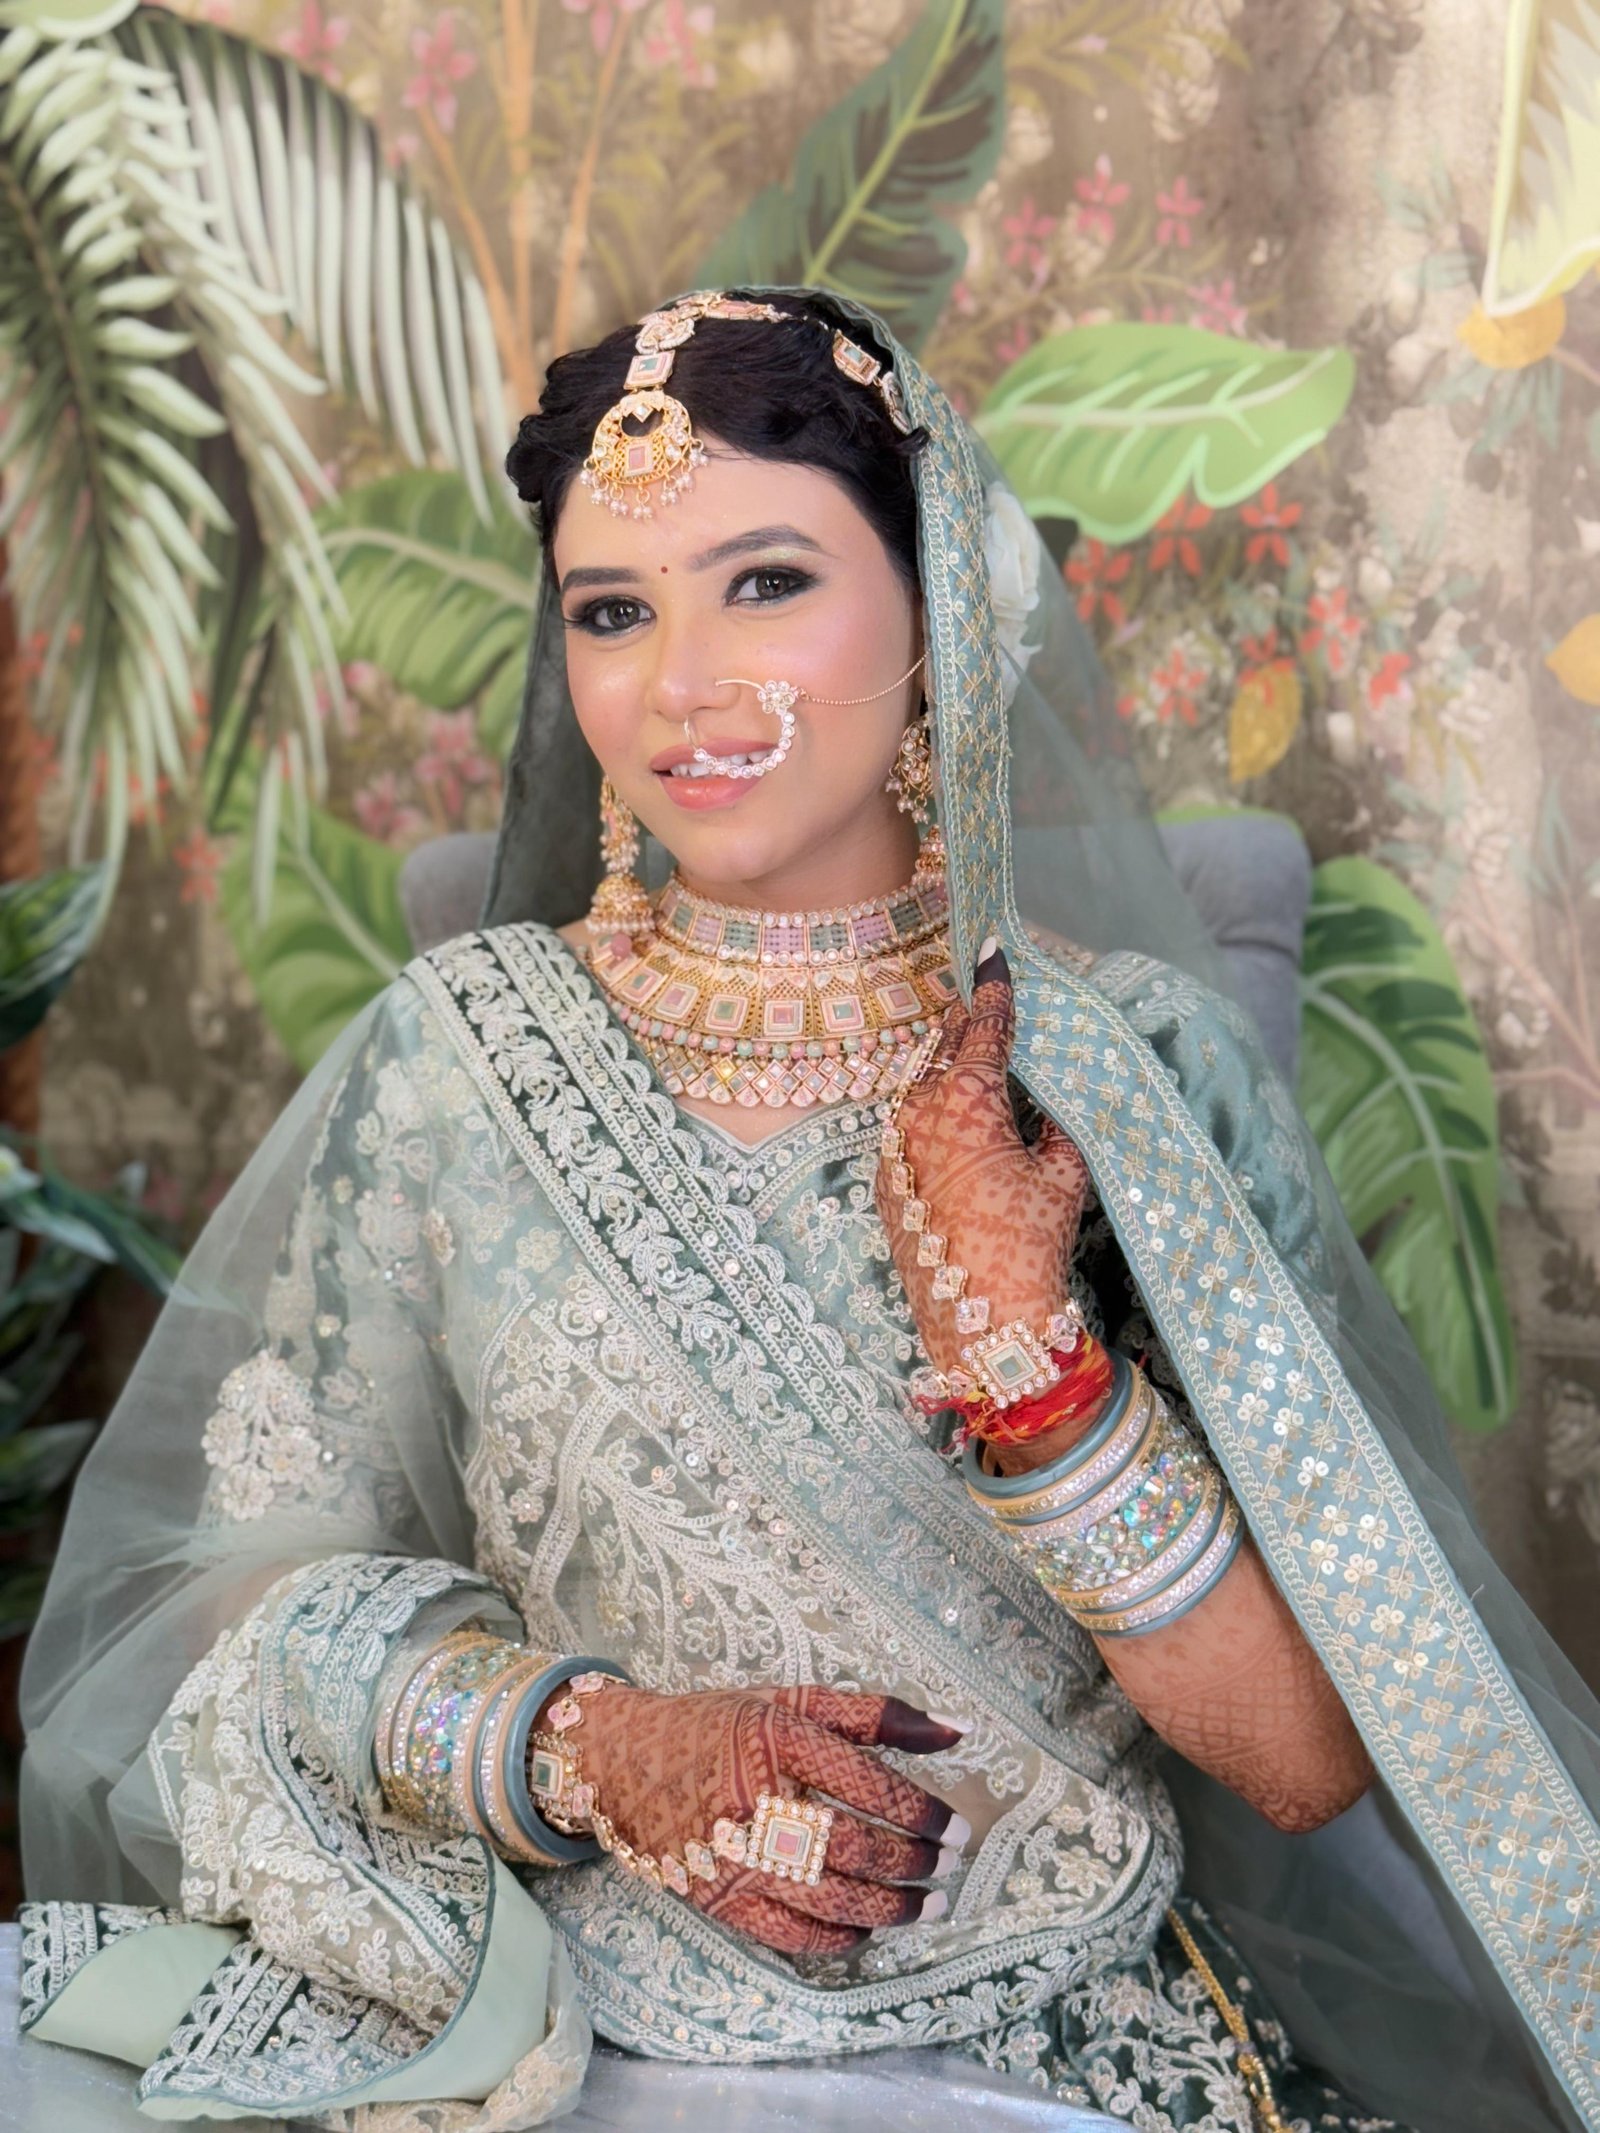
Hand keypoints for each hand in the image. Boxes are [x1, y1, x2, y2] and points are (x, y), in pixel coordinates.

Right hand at [568, 1683, 967, 1956]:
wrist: (623, 1760)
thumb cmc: (718, 1725)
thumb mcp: (792, 1700)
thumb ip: (875, 1714)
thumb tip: (960, 1732)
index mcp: (777, 1739)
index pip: (868, 1783)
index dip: (922, 1812)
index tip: (960, 1828)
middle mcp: (756, 1801)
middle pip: (853, 1847)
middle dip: (913, 1864)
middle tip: (948, 1867)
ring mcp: (734, 1858)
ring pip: (828, 1899)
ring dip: (889, 1910)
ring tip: (926, 1907)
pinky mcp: (718, 1900)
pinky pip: (789, 1935)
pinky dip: (837, 1939)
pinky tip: (867, 1929)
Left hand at [877, 942, 1090, 1377]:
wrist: (984, 1324)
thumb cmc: (1031, 1245)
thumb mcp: (1066, 1175)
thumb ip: (1063, 1119)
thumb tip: (1058, 1090)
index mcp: (968, 1097)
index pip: (984, 1024)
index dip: (995, 985)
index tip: (993, 948)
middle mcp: (920, 1111)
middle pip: (944, 1045)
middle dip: (969, 1025)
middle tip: (991, 1004)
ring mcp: (895, 1145)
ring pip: (920, 1084)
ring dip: (947, 1070)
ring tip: (979, 1066)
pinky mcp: (885, 1180)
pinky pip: (907, 1127)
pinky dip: (930, 1115)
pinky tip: (958, 1127)